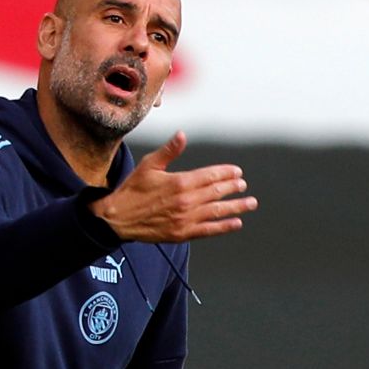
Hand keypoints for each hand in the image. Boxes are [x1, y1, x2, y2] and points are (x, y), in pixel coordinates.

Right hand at [88, 131, 257, 242]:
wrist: (118, 218)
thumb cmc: (133, 189)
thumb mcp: (149, 165)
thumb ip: (169, 151)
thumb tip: (182, 135)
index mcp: (180, 182)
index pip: (210, 176)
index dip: (226, 173)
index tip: (237, 172)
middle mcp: (186, 201)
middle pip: (216, 193)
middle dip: (233, 188)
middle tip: (243, 185)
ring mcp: (185, 219)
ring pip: (217, 211)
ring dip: (236, 207)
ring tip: (250, 203)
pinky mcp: (182, 233)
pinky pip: (208, 230)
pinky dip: (224, 226)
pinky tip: (236, 223)